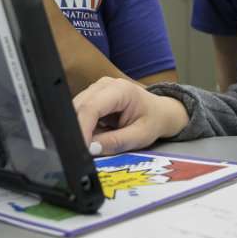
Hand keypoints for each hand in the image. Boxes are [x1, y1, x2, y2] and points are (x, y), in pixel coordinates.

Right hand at [73, 77, 189, 155]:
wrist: (159, 112)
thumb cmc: (153, 121)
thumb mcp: (139, 136)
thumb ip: (115, 142)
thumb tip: (91, 148)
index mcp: (120, 90)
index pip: (91, 107)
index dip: (82, 128)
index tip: (80, 148)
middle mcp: (105, 85)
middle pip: (79, 107)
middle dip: (77, 130)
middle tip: (80, 152)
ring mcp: (96, 89)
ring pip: (76, 109)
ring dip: (79, 129)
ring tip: (91, 145)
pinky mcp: (92, 97)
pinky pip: (80, 113)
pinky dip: (82, 127)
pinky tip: (93, 136)